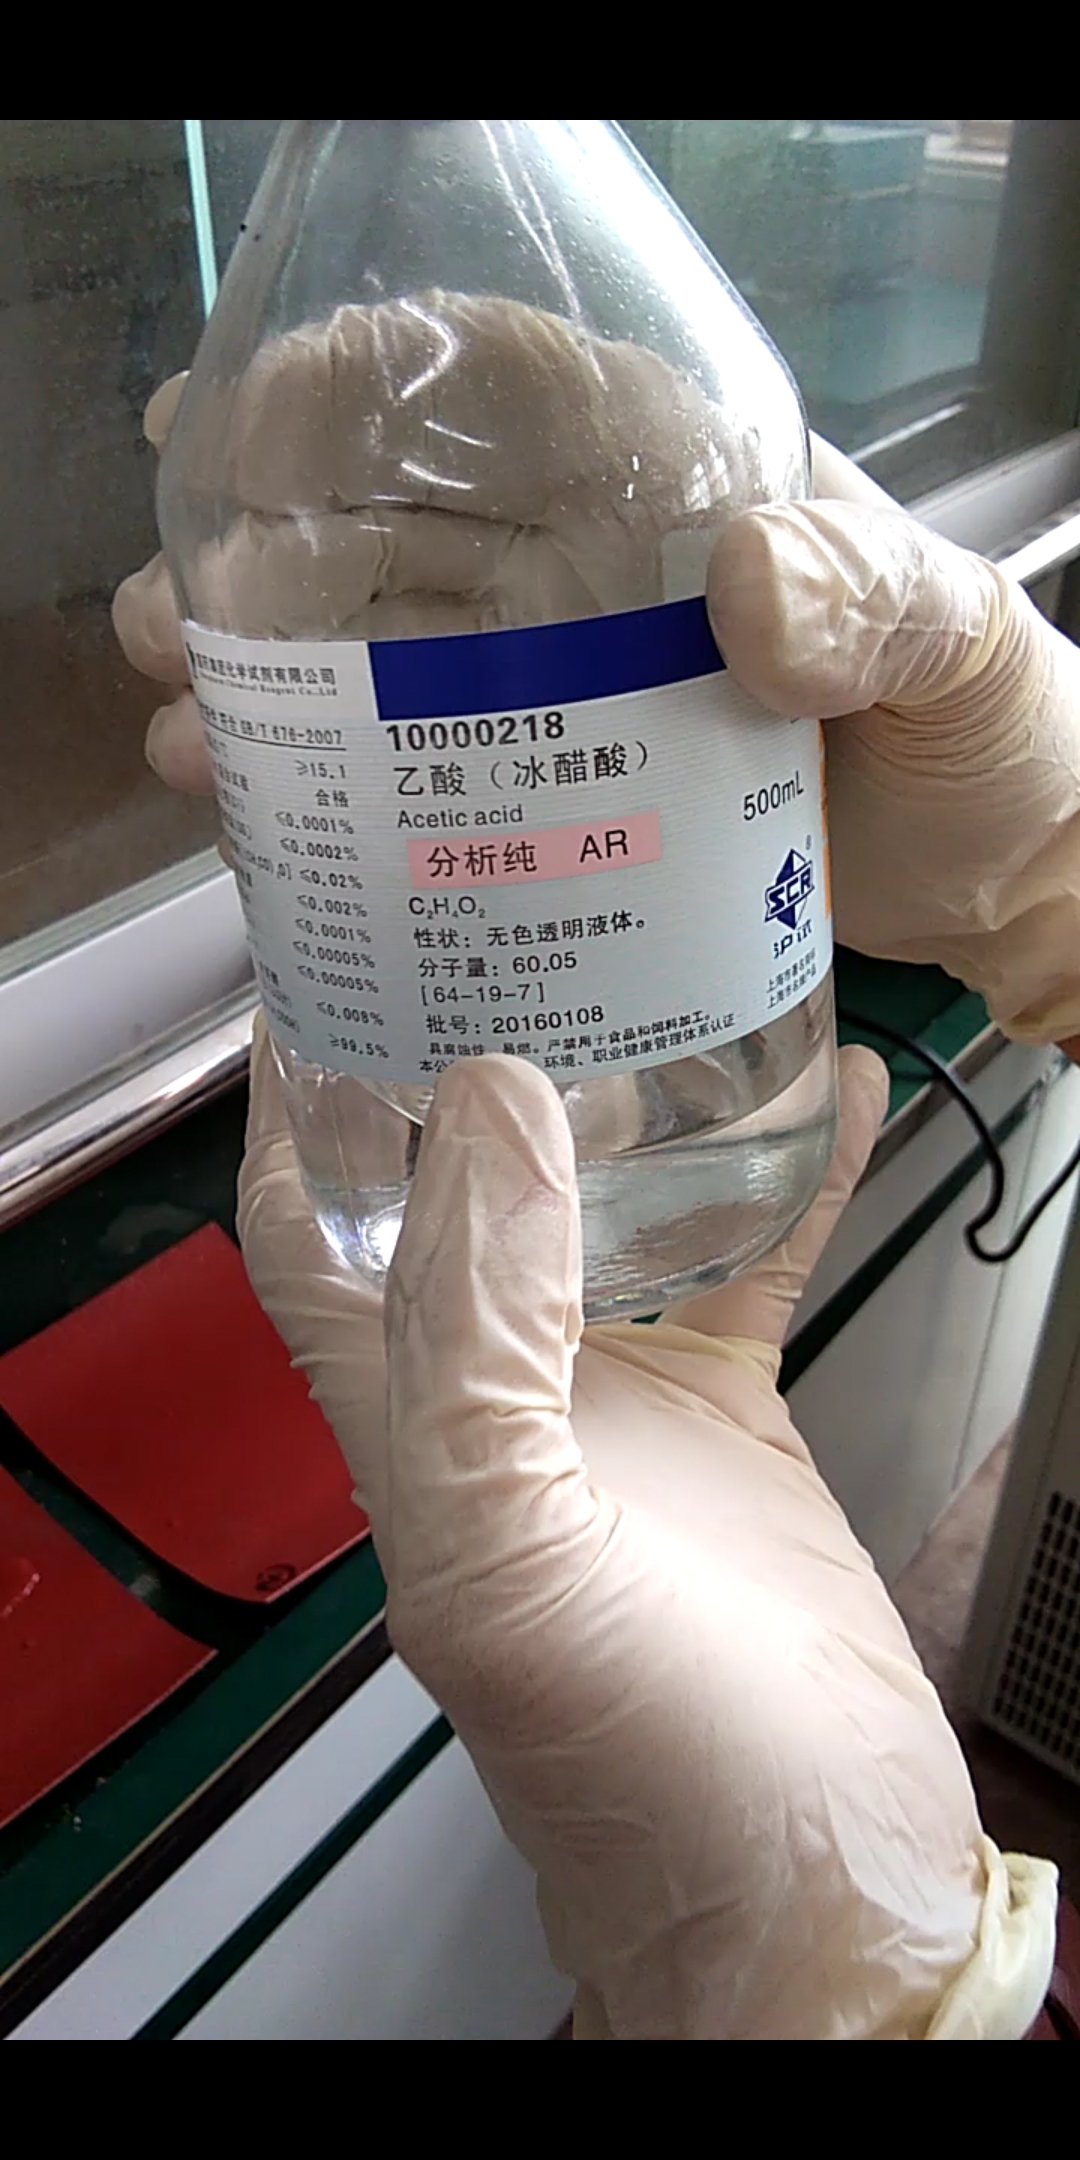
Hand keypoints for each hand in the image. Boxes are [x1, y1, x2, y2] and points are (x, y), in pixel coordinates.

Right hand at [114, 331, 1079, 1048]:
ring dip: (277, 681)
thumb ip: (879, 599)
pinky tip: (264, 815)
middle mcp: (616, 578)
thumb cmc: (1012, 740)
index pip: (510, 395)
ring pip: (395, 656)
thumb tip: (745, 590)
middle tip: (175, 612)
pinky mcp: (577, 800)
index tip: (238, 423)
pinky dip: (342, 791)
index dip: (363, 388)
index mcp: (692, 492)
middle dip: (269, 558)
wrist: (1023, 882)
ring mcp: (588, 692)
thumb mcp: (966, 645)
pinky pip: (433, 774)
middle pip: (411, 531)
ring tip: (190, 725)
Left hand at [238, 1027, 1055, 2039]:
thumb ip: (475, 1340)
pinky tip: (824, 1093)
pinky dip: (781, 1177)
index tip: (311, 983)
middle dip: (463, 1071)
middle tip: (503, 932)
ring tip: (664, 974)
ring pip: (607, 1208)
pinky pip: (750, 1260)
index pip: (308, 1237)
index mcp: (409, 1431)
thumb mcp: (512, 1562)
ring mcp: (619, 1405)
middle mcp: (501, 1399)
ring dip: (632, 1104)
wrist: (815, 1893)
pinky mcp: (729, 1417)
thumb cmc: (645, 1785)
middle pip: (458, 1194)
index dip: (290, 1115)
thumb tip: (492, 1117)